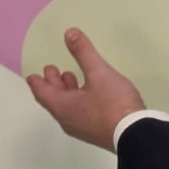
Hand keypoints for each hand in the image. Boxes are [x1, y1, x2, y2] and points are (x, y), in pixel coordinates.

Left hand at [25, 29, 145, 152]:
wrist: (137, 135)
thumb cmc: (113, 103)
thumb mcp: (98, 73)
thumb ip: (83, 53)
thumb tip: (69, 33)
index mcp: (63, 107)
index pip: (42, 93)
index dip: (37, 83)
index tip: (32, 76)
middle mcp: (68, 120)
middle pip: (54, 100)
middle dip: (53, 84)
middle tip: (52, 69)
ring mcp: (82, 129)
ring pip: (67, 107)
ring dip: (67, 91)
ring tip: (70, 77)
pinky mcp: (96, 132)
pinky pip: (79, 113)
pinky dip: (77, 99)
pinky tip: (89, 92)